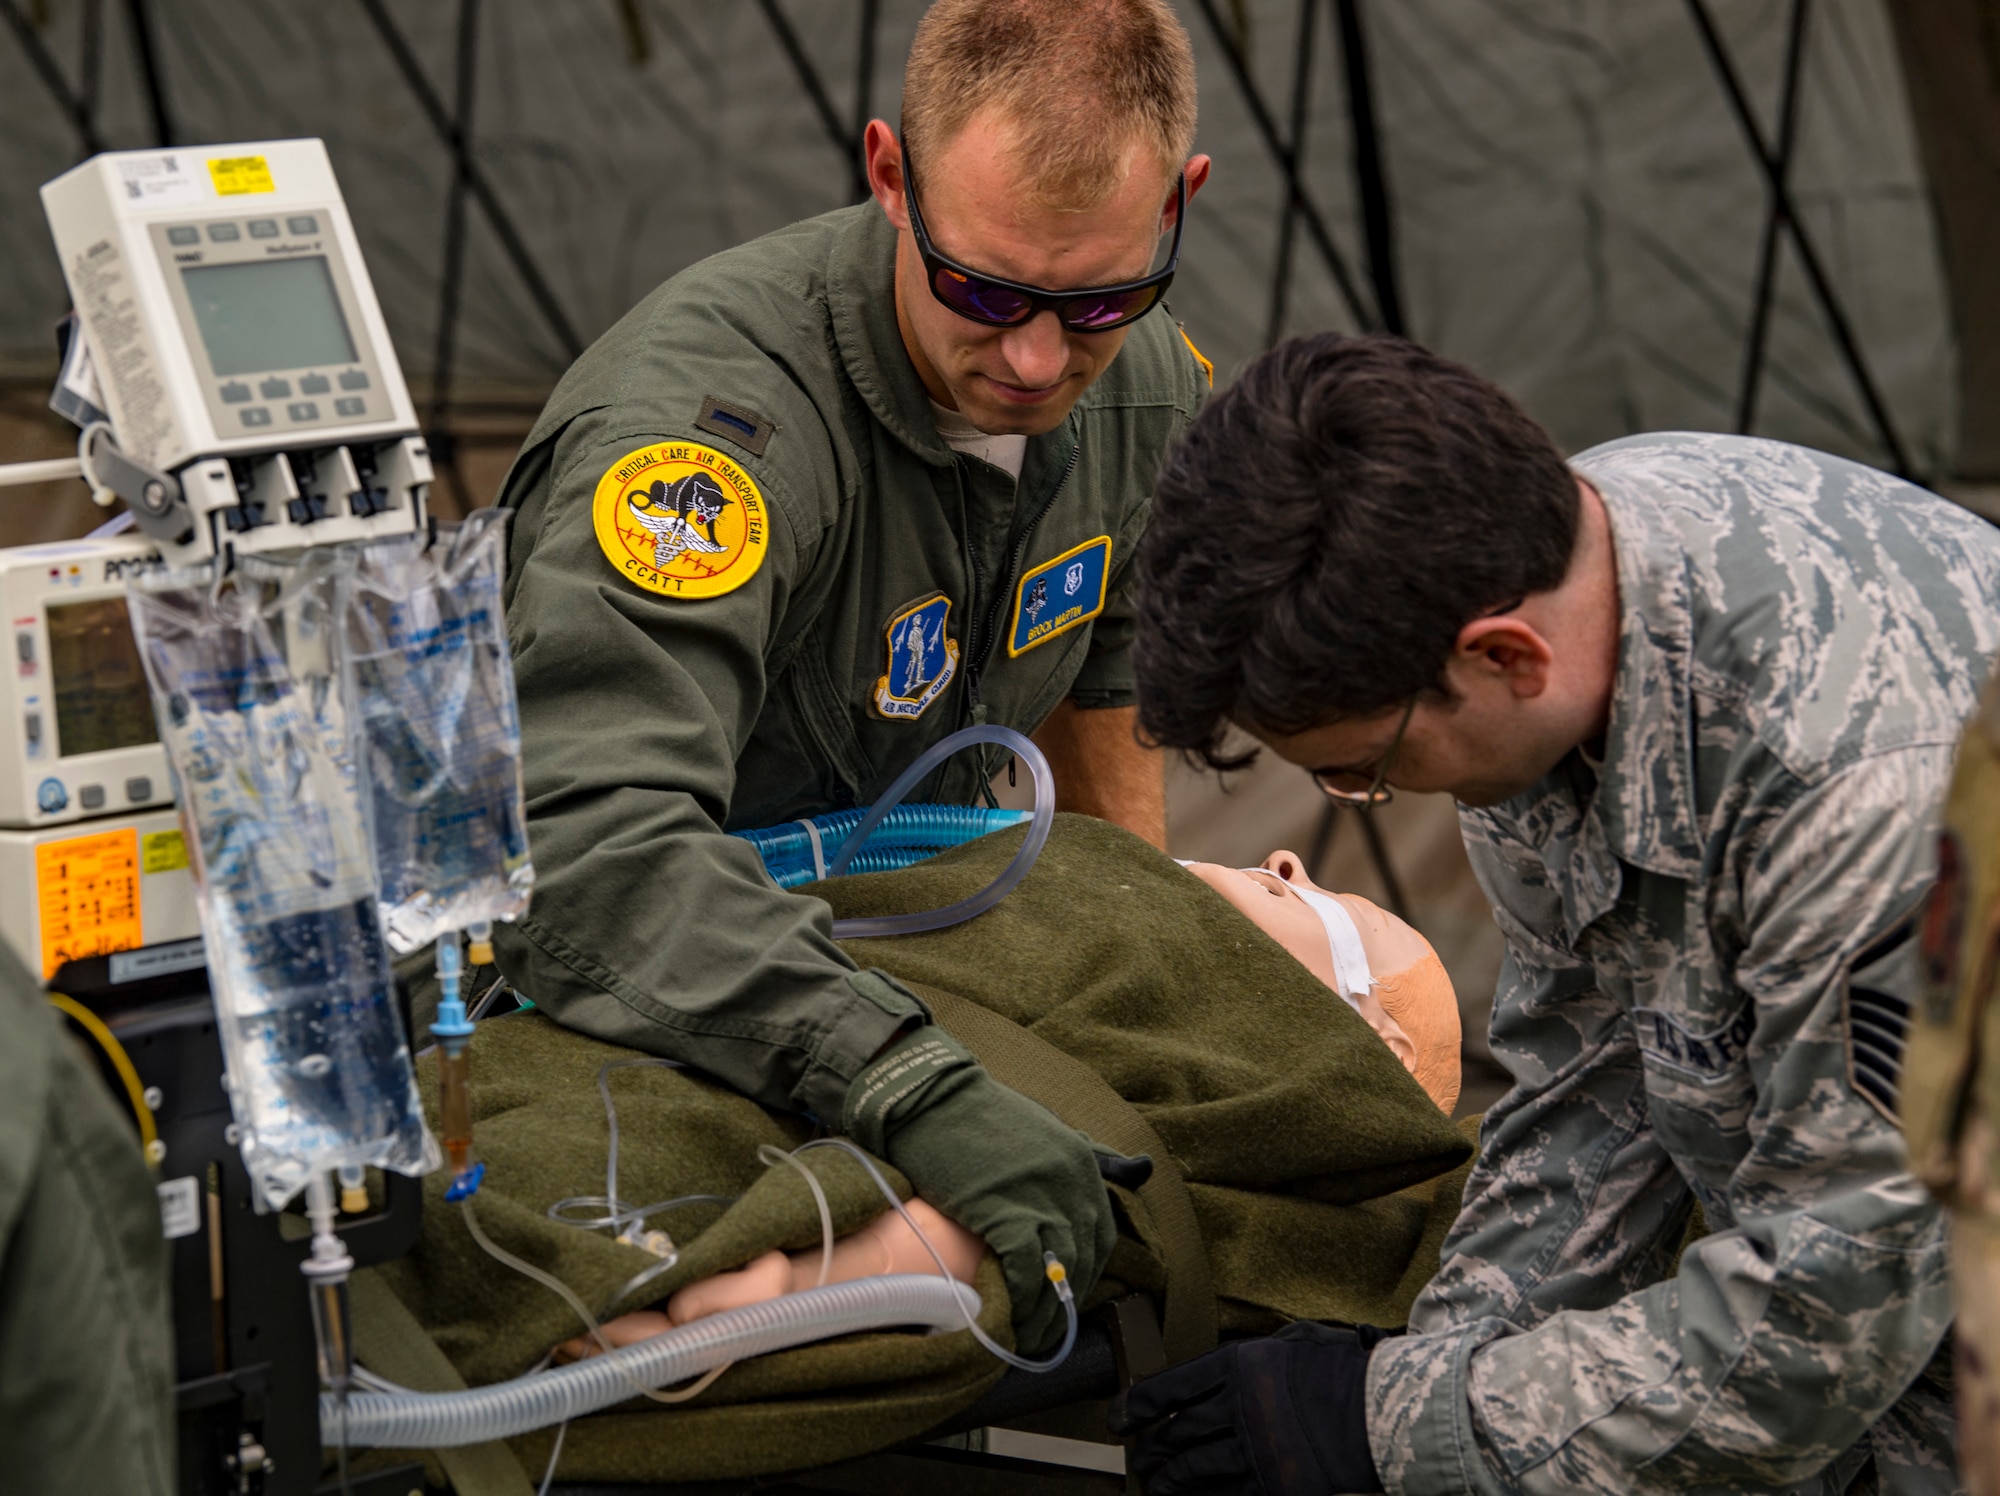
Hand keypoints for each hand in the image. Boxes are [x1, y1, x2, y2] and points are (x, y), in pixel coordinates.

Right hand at [842, 1026, 1117, 1354]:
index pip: (1100, 1238)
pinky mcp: (1004, 1211)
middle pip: (1081, 1262)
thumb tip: (1145, 1169)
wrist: (928, 1095)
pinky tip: (1006, 1319)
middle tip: (1042, 1331)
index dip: (1082, 1276)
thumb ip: (1097, 1156)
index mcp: (1083, 1165)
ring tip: (1025, 1338)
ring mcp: (1040, 1197)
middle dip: (1063, 1304)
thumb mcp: (1050, 1129)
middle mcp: (1072, 1183)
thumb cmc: (980, 1115)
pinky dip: (1019, 1302)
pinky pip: (1024, 1272)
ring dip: (1043, 1315)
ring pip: (1056, 1274)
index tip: (1059, 1299)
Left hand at [1109, 1322, 1388, 1494]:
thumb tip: (1223, 1371)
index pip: (1172, 1386)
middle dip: (1151, 1447)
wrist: (1384, 1414)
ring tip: (1154, 1484)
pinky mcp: (1271, 1484)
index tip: (1122, 1417)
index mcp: (1239, 1365)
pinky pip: (1224, 1493)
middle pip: (1177, 1430)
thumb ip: (1254, 1356)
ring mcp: (1253, 1449)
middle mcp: (1238, 1406)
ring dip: (1168, 1477)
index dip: (1139, 1404)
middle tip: (1137, 1456)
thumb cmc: (1344, 1372)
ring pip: (1192, 1467)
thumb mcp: (1296, 1342)